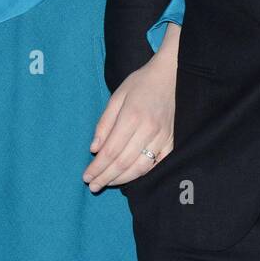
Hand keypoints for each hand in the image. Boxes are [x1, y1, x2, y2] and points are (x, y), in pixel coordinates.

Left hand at [82, 27, 179, 191]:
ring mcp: (163, 137)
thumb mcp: (116, 96)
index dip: (98, 167)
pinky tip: (132, 178)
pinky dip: (144, 174)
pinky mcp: (172, 140)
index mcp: (132, 116)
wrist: (172, 74)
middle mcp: (149, 129)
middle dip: (106, 177)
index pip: (111, 151)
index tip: (87, 176)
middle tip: (93, 186)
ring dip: (122, 179)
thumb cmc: (141, 83)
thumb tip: (94, 149)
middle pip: (124, 162)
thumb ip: (104, 123)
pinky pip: (158, 164)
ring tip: (108, 183)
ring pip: (141, 167)